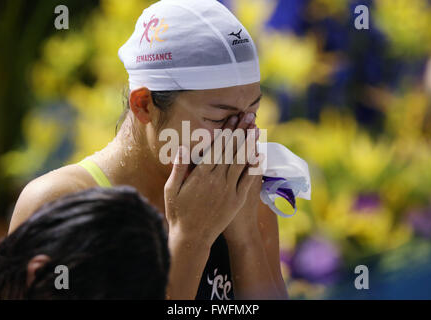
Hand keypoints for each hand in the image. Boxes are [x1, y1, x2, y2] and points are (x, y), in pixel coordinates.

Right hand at [164, 116, 256, 247]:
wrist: (191, 238)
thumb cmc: (178, 213)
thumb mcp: (170, 190)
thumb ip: (178, 168)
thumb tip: (182, 147)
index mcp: (201, 175)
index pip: (216, 147)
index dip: (226, 131)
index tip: (232, 118)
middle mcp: (217, 180)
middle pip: (231, 151)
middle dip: (240, 131)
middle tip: (248, 116)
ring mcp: (229, 190)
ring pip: (241, 162)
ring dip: (249, 144)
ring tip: (256, 129)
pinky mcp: (236, 200)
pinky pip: (248, 181)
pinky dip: (254, 167)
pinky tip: (259, 155)